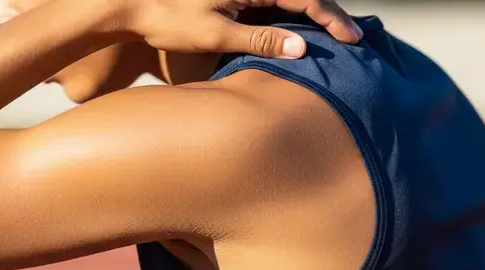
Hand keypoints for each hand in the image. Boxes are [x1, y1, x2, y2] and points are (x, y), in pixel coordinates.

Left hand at [123, 0, 362, 57]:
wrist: (132, 3)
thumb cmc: (169, 19)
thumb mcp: (216, 34)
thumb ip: (260, 41)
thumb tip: (302, 49)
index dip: (332, 19)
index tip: (352, 41)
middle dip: (328, 15)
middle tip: (351, 39)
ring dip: (310, 16)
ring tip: (334, 37)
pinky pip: (269, 3)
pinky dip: (287, 18)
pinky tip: (298, 35)